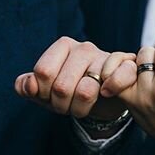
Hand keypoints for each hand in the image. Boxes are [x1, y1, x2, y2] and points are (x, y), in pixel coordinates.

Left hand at [15, 37, 136, 118]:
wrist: (103, 101)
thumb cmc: (70, 92)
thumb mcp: (44, 92)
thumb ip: (27, 86)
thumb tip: (28, 85)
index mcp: (63, 45)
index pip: (43, 72)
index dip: (43, 93)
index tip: (49, 96)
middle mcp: (84, 47)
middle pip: (61, 86)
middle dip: (61, 105)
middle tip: (67, 105)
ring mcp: (106, 56)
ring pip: (86, 90)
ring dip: (81, 108)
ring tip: (82, 105)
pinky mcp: (127, 67)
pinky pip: (117, 79)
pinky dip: (109, 93)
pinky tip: (107, 94)